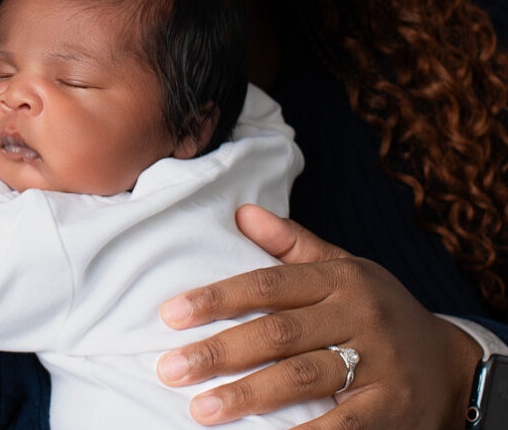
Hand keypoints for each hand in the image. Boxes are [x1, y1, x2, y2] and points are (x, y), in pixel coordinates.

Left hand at [156, 204, 481, 427]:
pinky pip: (341, 424)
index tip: (171, 314)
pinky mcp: (391, 408)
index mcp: (339, 279)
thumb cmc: (378, 310)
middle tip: (171, 368)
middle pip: (278, 333)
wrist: (451, 363)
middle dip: (220, 352)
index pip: (268, 284)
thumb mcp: (344, 268)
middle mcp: (359, 316)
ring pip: (303, 377)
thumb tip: (241, 212)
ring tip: (201, 409)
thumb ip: (291, 244)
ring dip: (248, 395)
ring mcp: (379, 363)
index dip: (217, 298)